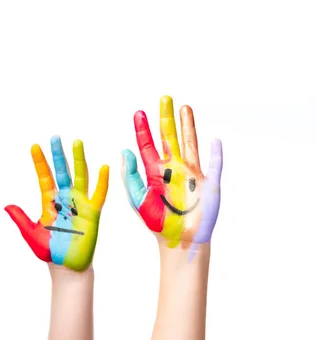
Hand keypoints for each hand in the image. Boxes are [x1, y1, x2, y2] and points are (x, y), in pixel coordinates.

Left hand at [5, 136, 109, 271]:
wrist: (66, 267)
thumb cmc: (50, 251)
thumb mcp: (31, 234)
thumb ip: (21, 218)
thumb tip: (6, 205)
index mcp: (49, 202)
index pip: (44, 177)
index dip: (40, 162)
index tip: (34, 146)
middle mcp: (65, 199)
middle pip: (62, 172)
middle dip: (58, 155)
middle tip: (55, 137)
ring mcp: (80, 204)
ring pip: (80, 177)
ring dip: (79, 160)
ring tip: (77, 142)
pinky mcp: (92, 213)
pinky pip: (98, 195)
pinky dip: (102, 181)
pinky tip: (104, 167)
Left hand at [121, 96, 222, 257]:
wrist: (178, 242)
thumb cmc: (157, 223)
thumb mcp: (137, 199)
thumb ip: (130, 176)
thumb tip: (124, 152)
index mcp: (154, 172)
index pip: (147, 145)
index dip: (143, 129)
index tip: (138, 113)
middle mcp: (173, 168)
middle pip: (170, 137)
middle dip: (166, 118)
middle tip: (165, 97)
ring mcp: (191, 174)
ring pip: (190, 144)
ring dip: (188, 126)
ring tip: (185, 107)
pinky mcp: (208, 185)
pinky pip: (214, 166)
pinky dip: (215, 154)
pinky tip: (214, 140)